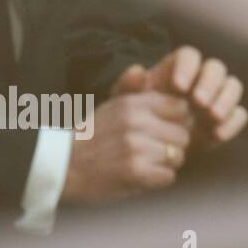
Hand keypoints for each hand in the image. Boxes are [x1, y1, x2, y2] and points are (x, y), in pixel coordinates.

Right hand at [61, 92, 192, 203]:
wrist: (62, 165)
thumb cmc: (93, 135)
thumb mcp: (111, 105)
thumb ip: (131, 88)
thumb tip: (140, 69)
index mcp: (134, 104)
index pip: (181, 108)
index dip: (177, 121)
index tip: (164, 129)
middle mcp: (137, 122)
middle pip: (184, 135)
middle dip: (174, 145)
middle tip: (154, 151)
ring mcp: (136, 147)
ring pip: (178, 156)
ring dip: (167, 164)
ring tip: (146, 162)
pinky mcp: (135, 171)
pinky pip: (168, 176)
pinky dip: (158, 179)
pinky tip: (142, 176)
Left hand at [111, 46, 247, 147]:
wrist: (149, 149)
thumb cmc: (137, 120)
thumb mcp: (126, 105)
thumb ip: (127, 87)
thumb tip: (138, 70)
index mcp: (177, 69)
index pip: (189, 56)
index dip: (187, 67)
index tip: (178, 86)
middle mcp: (201, 79)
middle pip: (216, 68)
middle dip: (210, 83)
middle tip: (198, 102)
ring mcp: (217, 98)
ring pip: (233, 86)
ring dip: (226, 99)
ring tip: (212, 116)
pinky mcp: (226, 118)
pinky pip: (239, 114)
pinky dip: (232, 123)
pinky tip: (217, 135)